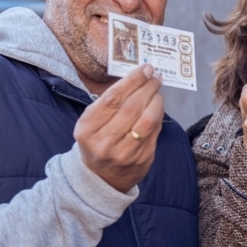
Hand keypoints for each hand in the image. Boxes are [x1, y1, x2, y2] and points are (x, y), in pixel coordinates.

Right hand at [73, 64, 162, 190]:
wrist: (100, 178)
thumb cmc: (96, 140)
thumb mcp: (91, 122)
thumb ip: (109, 102)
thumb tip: (139, 77)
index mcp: (87, 129)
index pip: (113, 98)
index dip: (133, 80)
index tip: (145, 68)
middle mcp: (104, 143)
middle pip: (132, 107)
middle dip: (147, 87)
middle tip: (155, 76)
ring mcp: (125, 153)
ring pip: (148, 120)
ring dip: (157, 100)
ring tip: (157, 90)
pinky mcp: (142, 160)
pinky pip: (155, 131)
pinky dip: (158, 115)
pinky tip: (157, 106)